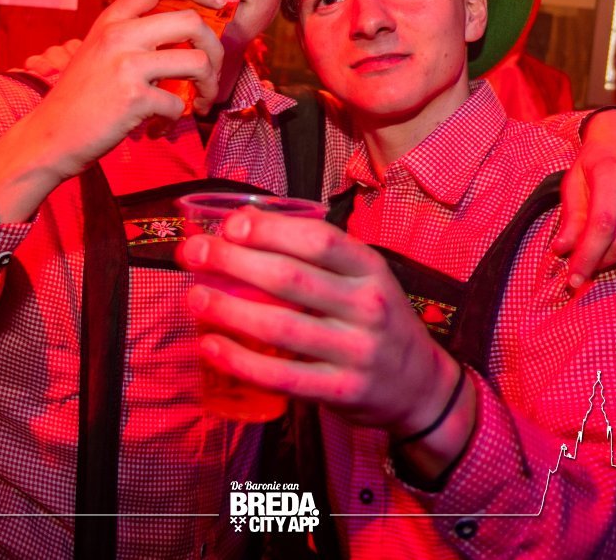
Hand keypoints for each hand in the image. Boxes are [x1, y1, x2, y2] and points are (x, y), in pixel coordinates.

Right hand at [0, 0, 224, 220]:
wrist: (49, 136)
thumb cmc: (79, 98)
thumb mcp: (98, 50)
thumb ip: (132, 35)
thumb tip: (184, 30)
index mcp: (112, 19)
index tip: (216, 2)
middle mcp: (120, 35)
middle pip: (192, 22)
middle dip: (216, 49)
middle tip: (212, 72)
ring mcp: (127, 65)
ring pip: (198, 62)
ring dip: (208, 86)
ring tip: (198, 102)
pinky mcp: (134, 98)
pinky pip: (178, 105)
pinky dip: (174, 121)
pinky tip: (158, 127)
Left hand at [178, 208, 460, 438]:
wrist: (420, 387)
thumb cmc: (378, 322)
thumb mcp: (364, 277)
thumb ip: (318, 255)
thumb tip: (245, 223)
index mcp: (371, 268)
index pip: (318, 240)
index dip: (269, 230)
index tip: (229, 225)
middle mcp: (367, 306)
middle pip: (290, 278)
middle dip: (233, 261)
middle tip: (194, 253)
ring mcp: (356, 351)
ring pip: (281, 326)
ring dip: (229, 310)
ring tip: (194, 297)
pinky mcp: (341, 392)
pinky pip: (282, 376)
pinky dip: (241, 361)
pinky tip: (211, 346)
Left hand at [552, 109, 615, 287]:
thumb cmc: (598, 161)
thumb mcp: (575, 181)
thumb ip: (571, 217)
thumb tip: (562, 251)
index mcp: (613, 172)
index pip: (603, 224)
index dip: (587, 256)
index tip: (573, 279)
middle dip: (603, 261)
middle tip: (589, 266)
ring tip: (607, 252)